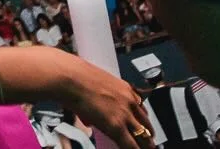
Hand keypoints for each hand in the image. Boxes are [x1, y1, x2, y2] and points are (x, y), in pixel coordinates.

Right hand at [35, 52, 154, 147]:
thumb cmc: (75, 77)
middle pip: (146, 123)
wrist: (70, 77)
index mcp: (125, 89)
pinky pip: (130, 145)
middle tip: (148, 142)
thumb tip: (90, 119)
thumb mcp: (93, 86)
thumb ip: (96, 102)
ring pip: (142, 135)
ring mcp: (124, 114)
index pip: (141, 108)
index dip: (143, 121)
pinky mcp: (116, 126)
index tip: (143, 126)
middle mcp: (129, 101)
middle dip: (148, 134)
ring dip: (145, 145)